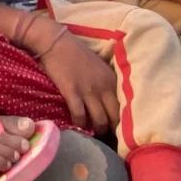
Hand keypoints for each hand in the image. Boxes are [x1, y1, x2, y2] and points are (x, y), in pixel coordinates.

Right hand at [25, 18, 118, 134]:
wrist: (56, 42)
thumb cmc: (76, 53)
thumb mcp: (99, 67)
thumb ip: (106, 83)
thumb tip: (108, 103)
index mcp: (112, 80)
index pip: (124, 107)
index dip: (123, 122)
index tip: (118, 130)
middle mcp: (104, 87)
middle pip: (115, 118)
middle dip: (112, 131)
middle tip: (107, 137)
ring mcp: (88, 90)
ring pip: (99, 121)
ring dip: (96, 130)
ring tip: (92, 134)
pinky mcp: (72, 92)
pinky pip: (79, 116)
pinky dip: (79, 124)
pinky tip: (77, 126)